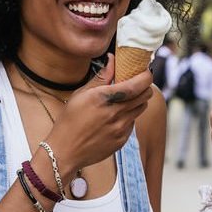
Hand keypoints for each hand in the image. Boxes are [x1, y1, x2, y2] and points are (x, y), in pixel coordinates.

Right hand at [46, 53, 152, 172]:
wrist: (65, 152)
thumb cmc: (69, 121)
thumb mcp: (81, 94)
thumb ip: (101, 76)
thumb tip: (112, 59)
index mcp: (105, 99)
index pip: (138, 84)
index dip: (146, 76)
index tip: (145, 71)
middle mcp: (116, 113)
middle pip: (145, 95)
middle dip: (144, 86)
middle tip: (136, 83)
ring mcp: (121, 128)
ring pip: (141, 108)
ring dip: (137, 101)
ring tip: (124, 99)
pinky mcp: (122, 140)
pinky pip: (132, 123)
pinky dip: (129, 116)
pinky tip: (115, 116)